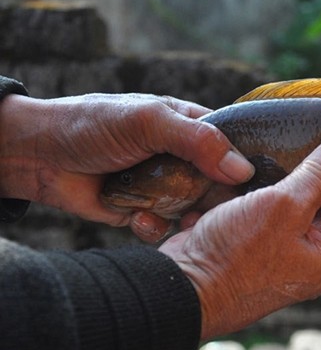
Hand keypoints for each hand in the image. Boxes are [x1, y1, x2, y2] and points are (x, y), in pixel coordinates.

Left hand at [0, 93, 253, 239]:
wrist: (38, 156)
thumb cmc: (93, 124)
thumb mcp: (149, 122)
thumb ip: (197, 141)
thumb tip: (242, 168)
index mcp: (190, 126)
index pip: (232, 145)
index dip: (244, 165)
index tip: (252, 186)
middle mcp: (182, 157)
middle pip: (218, 183)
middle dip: (215, 199)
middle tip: (209, 209)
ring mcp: (164, 185)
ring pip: (195, 209)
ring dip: (187, 217)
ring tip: (179, 219)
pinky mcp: (144, 210)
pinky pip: (164, 226)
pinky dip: (155, 227)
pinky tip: (138, 218)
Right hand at [159, 131, 320, 338]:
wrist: (182, 284)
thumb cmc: (234, 258)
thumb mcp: (284, 208)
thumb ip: (320, 175)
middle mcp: (313, 254)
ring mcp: (284, 246)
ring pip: (304, 201)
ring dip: (301, 176)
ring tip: (305, 139)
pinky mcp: (258, 238)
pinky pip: (274, 205)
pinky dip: (273, 186)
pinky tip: (270, 160)